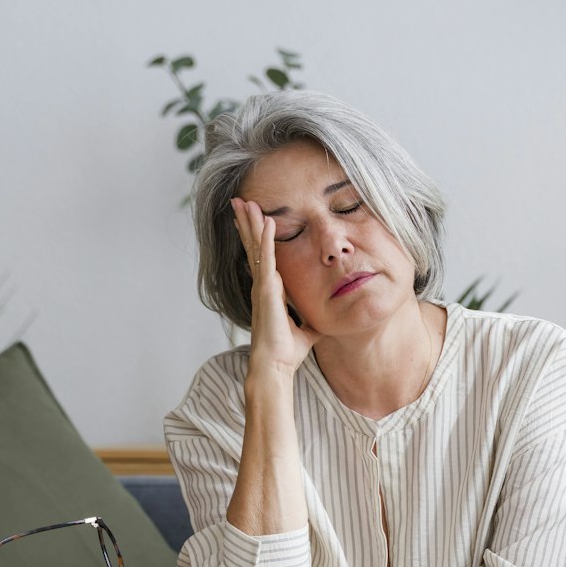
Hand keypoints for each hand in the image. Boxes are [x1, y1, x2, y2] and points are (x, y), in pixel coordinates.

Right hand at [232, 195, 321, 376]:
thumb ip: (312, 320)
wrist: (275, 366)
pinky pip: (267, 259)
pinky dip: (266, 240)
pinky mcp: (267, 290)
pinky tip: (267, 222)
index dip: (256, 237)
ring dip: (251, 223)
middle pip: (253, 246)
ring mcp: (263, 286)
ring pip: (255, 247)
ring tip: (244, 202)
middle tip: (239, 201)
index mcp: (271, 291)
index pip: (262, 257)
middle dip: (247, 223)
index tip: (252, 219)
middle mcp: (263, 285)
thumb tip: (326, 320)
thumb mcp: (306, 330)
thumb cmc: (286, 351)